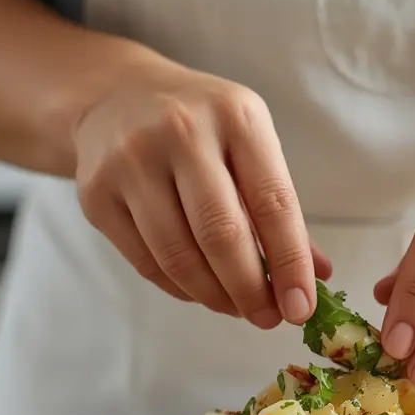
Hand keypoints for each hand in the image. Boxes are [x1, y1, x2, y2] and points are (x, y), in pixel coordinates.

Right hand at [72, 64, 329, 327]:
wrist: (115, 96)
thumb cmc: (202, 129)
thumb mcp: (250, 145)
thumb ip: (282, 210)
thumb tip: (318, 276)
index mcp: (236, 115)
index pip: (273, 203)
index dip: (290, 264)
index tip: (301, 308)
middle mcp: (181, 131)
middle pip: (221, 234)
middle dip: (250, 290)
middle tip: (267, 318)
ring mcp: (131, 160)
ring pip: (179, 255)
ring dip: (214, 296)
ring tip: (235, 307)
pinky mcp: (96, 193)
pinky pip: (146, 261)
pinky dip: (180, 288)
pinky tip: (199, 290)